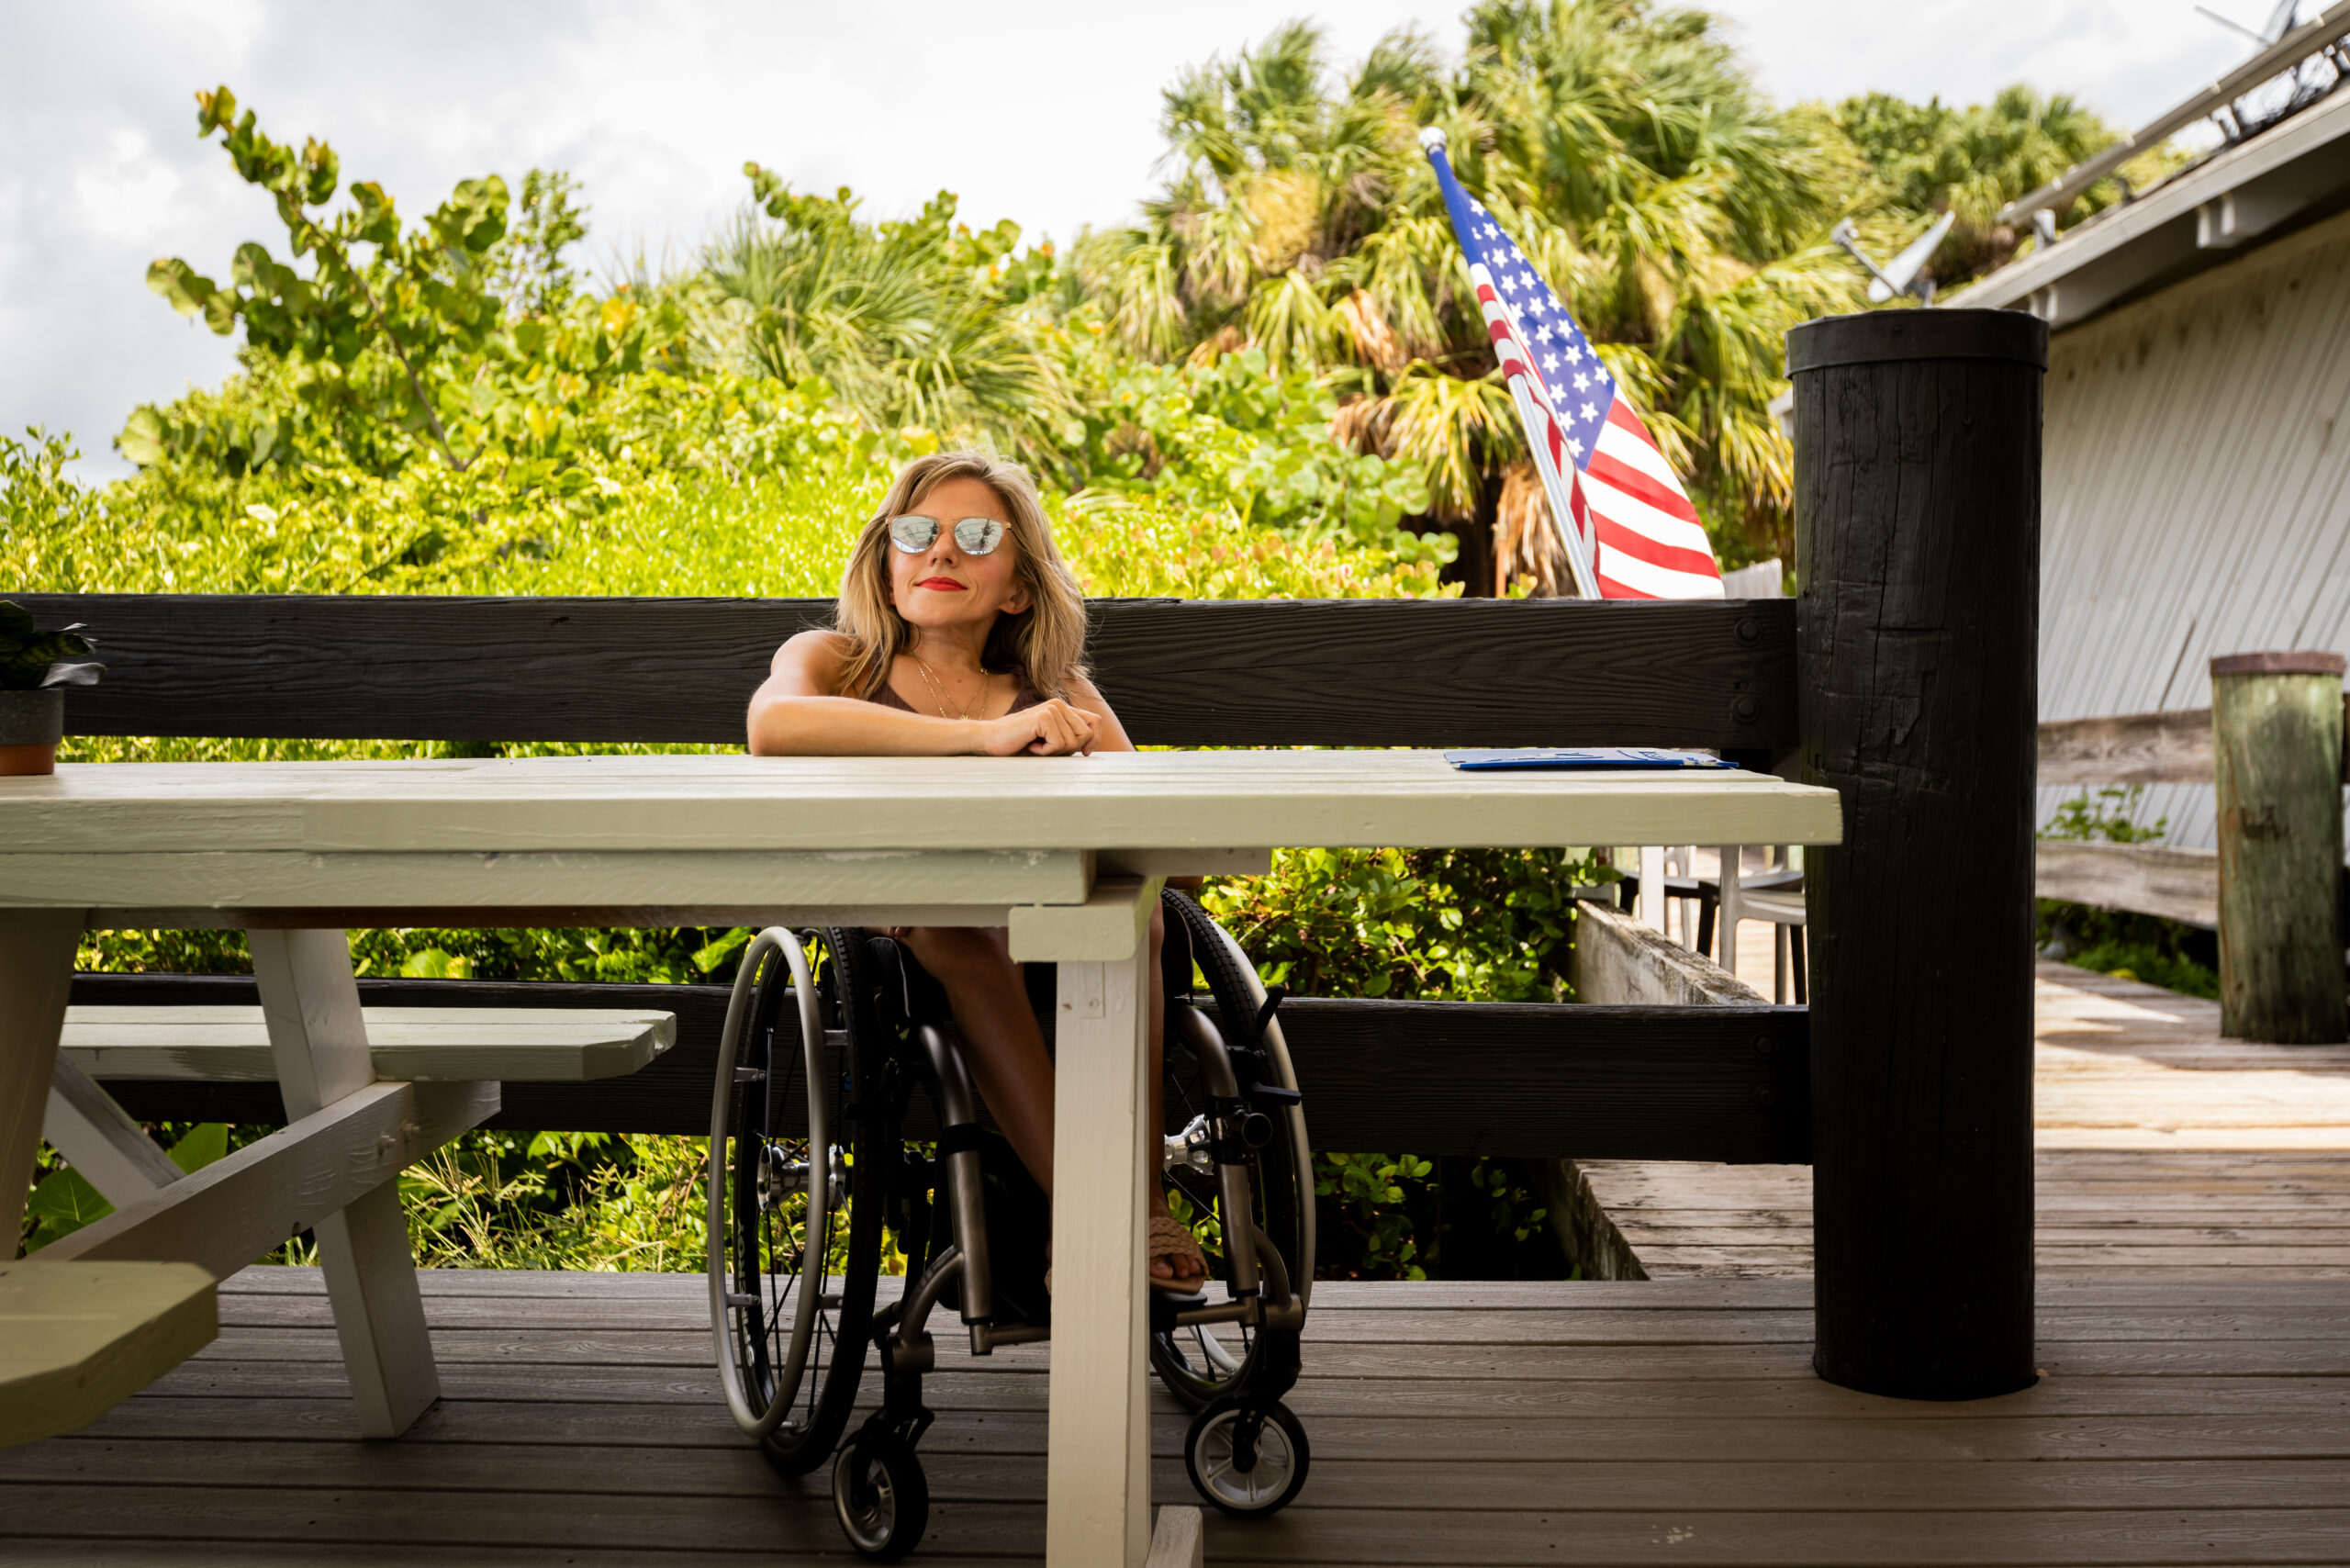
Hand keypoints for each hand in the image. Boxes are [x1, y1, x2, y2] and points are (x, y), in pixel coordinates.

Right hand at [978, 698, 1098, 756]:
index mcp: (1063, 709)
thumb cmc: (1019, 744)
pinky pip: (1058, 744)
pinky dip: (1045, 752)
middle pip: (1086, 734)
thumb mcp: (1050, 742)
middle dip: (1070, 749)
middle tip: (1047, 749)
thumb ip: (1070, 740)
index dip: (1094, 740)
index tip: (1083, 754)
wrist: (990, 741)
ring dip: (1054, 752)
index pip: (1095, 721)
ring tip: (1036, 745)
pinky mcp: (1044, 717)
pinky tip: (1031, 745)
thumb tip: (1091, 749)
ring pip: (1073, 742)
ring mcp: (1052, 709)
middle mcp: (1059, 705)